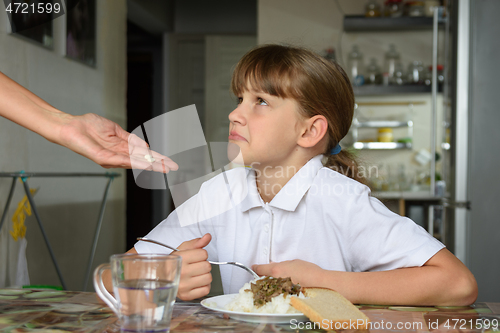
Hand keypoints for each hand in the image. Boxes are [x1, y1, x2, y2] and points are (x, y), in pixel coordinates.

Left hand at [58, 113, 177, 171]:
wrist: (71, 125)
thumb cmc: (88, 125)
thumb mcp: (115, 129)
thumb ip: (130, 139)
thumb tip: (145, 146)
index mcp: (122, 148)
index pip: (143, 155)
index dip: (157, 158)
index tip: (169, 162)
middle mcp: (118, 156)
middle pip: (142, 161)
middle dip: (158, 164)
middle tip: (172, 168)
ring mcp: (111, 158)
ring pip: (134, 163)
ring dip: (150, 165)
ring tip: (163, 167)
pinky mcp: (103, 158)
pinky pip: (121, 160)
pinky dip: (134, 162)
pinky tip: (144, 163)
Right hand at [175, 234, 212, 299]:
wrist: (161, 278)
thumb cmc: (173, 263)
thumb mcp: (182, 249)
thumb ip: (196, 242)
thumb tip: (207, 237)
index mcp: (181, 259)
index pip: (204, 254)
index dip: (201, 254)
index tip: (195, 257)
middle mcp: (182, 272)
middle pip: (207, 266)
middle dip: (204, 264)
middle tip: (195, 266)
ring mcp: (184, 285)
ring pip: (208, 278)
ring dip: (205, 275)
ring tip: (196, 274)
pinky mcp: (187, 296)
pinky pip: (206, 290)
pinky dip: (204, 286)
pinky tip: (196, 282)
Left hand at [252, 259, 324, 286]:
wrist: (319, 282)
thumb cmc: (308, 270)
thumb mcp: (293, 262)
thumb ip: (281, 264)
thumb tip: (274, 266)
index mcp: (276, 270)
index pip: (260, 269)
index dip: (256, 268)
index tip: (254, 267)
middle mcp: (276, 281)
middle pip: (263, 279)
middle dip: (263, 277)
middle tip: (266, 275)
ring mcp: (280, 290)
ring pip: (270, 287)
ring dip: (270, 284)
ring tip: (277, 282)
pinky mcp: (285, 297)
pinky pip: (277, 292)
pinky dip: (278, 290)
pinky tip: (283, 288)